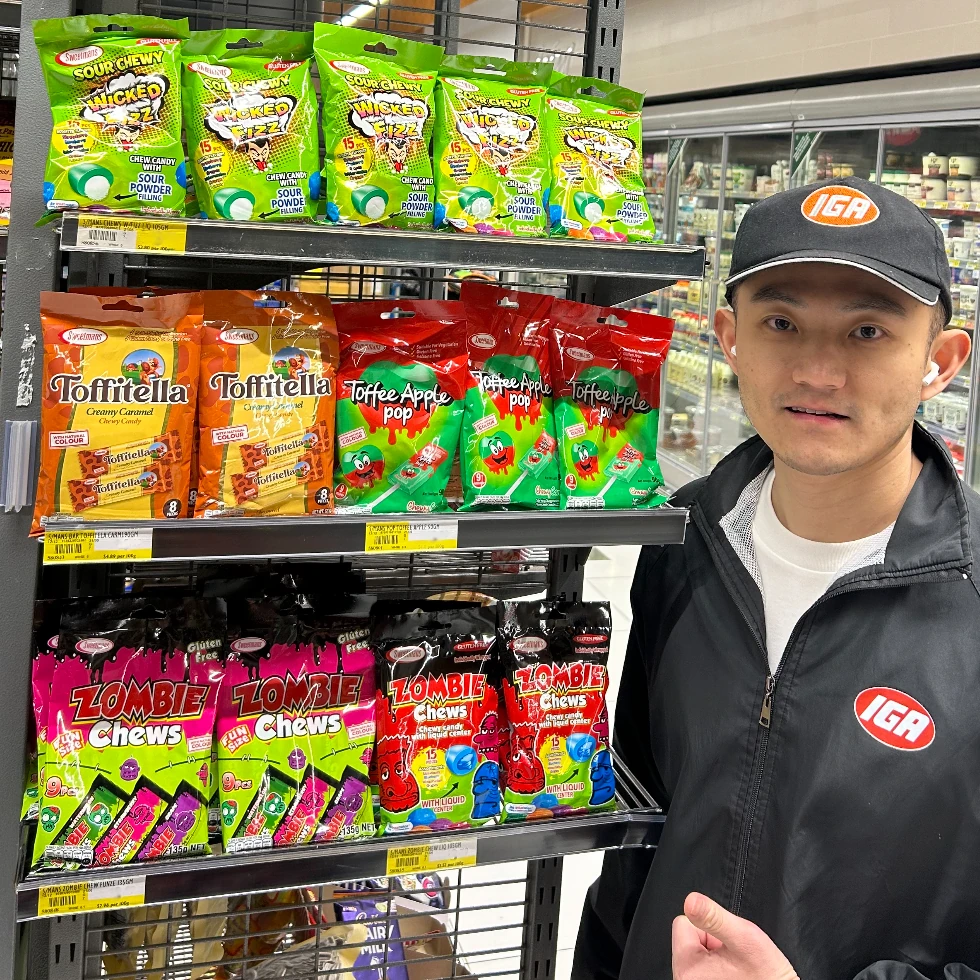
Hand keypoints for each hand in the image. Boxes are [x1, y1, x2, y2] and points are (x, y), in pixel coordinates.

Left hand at [672, 892, 798, 979]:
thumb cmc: (767, 975)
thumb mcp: (744, 937)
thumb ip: (714, 917)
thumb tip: (690, 900)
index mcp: (687, 968)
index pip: (682, 923)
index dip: (709, 927)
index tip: (726, 943)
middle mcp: (684, 979)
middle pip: (689, 939)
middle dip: (712, 941)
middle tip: (734, 958)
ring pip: (697, 952)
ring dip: (715, 955)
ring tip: (736, 968)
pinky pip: (704, 967)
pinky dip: (718, 967)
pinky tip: (734, 975)